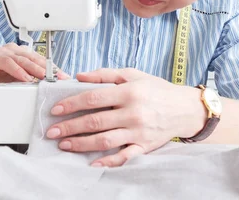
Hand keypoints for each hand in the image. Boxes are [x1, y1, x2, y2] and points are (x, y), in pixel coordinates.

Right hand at [0, 43, 69, 82]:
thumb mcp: (21, 83)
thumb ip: (35, 80)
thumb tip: (55, 83)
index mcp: (20, 54)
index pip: (40, 59)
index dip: (52, 68)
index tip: (64, 77)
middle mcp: (11, 51)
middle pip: (32, 57)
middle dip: (47, 68)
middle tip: (57, 78)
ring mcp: (0, 52)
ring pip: (21, 58)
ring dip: (34, 69)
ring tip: (44, 78)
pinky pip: (6, 62)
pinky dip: (17, 70)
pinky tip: (25, 78)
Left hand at [45, 68, 203, 166]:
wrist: (186, 108)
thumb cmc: (157, 89)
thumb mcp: (132, 74)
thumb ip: (104, 74)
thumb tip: (79, 76)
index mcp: (128, 92)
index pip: (93, 98)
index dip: (71, 104)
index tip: (55, 110)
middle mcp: (133, 113)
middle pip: (95, 122)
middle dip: (70, 127)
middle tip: (52, 131)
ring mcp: (138, 132)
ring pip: (104, 140)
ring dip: (81, 144)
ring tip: (64, 145)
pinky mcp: (145, 146)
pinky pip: (124, 157)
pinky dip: (108, 161)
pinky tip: (91, 162)